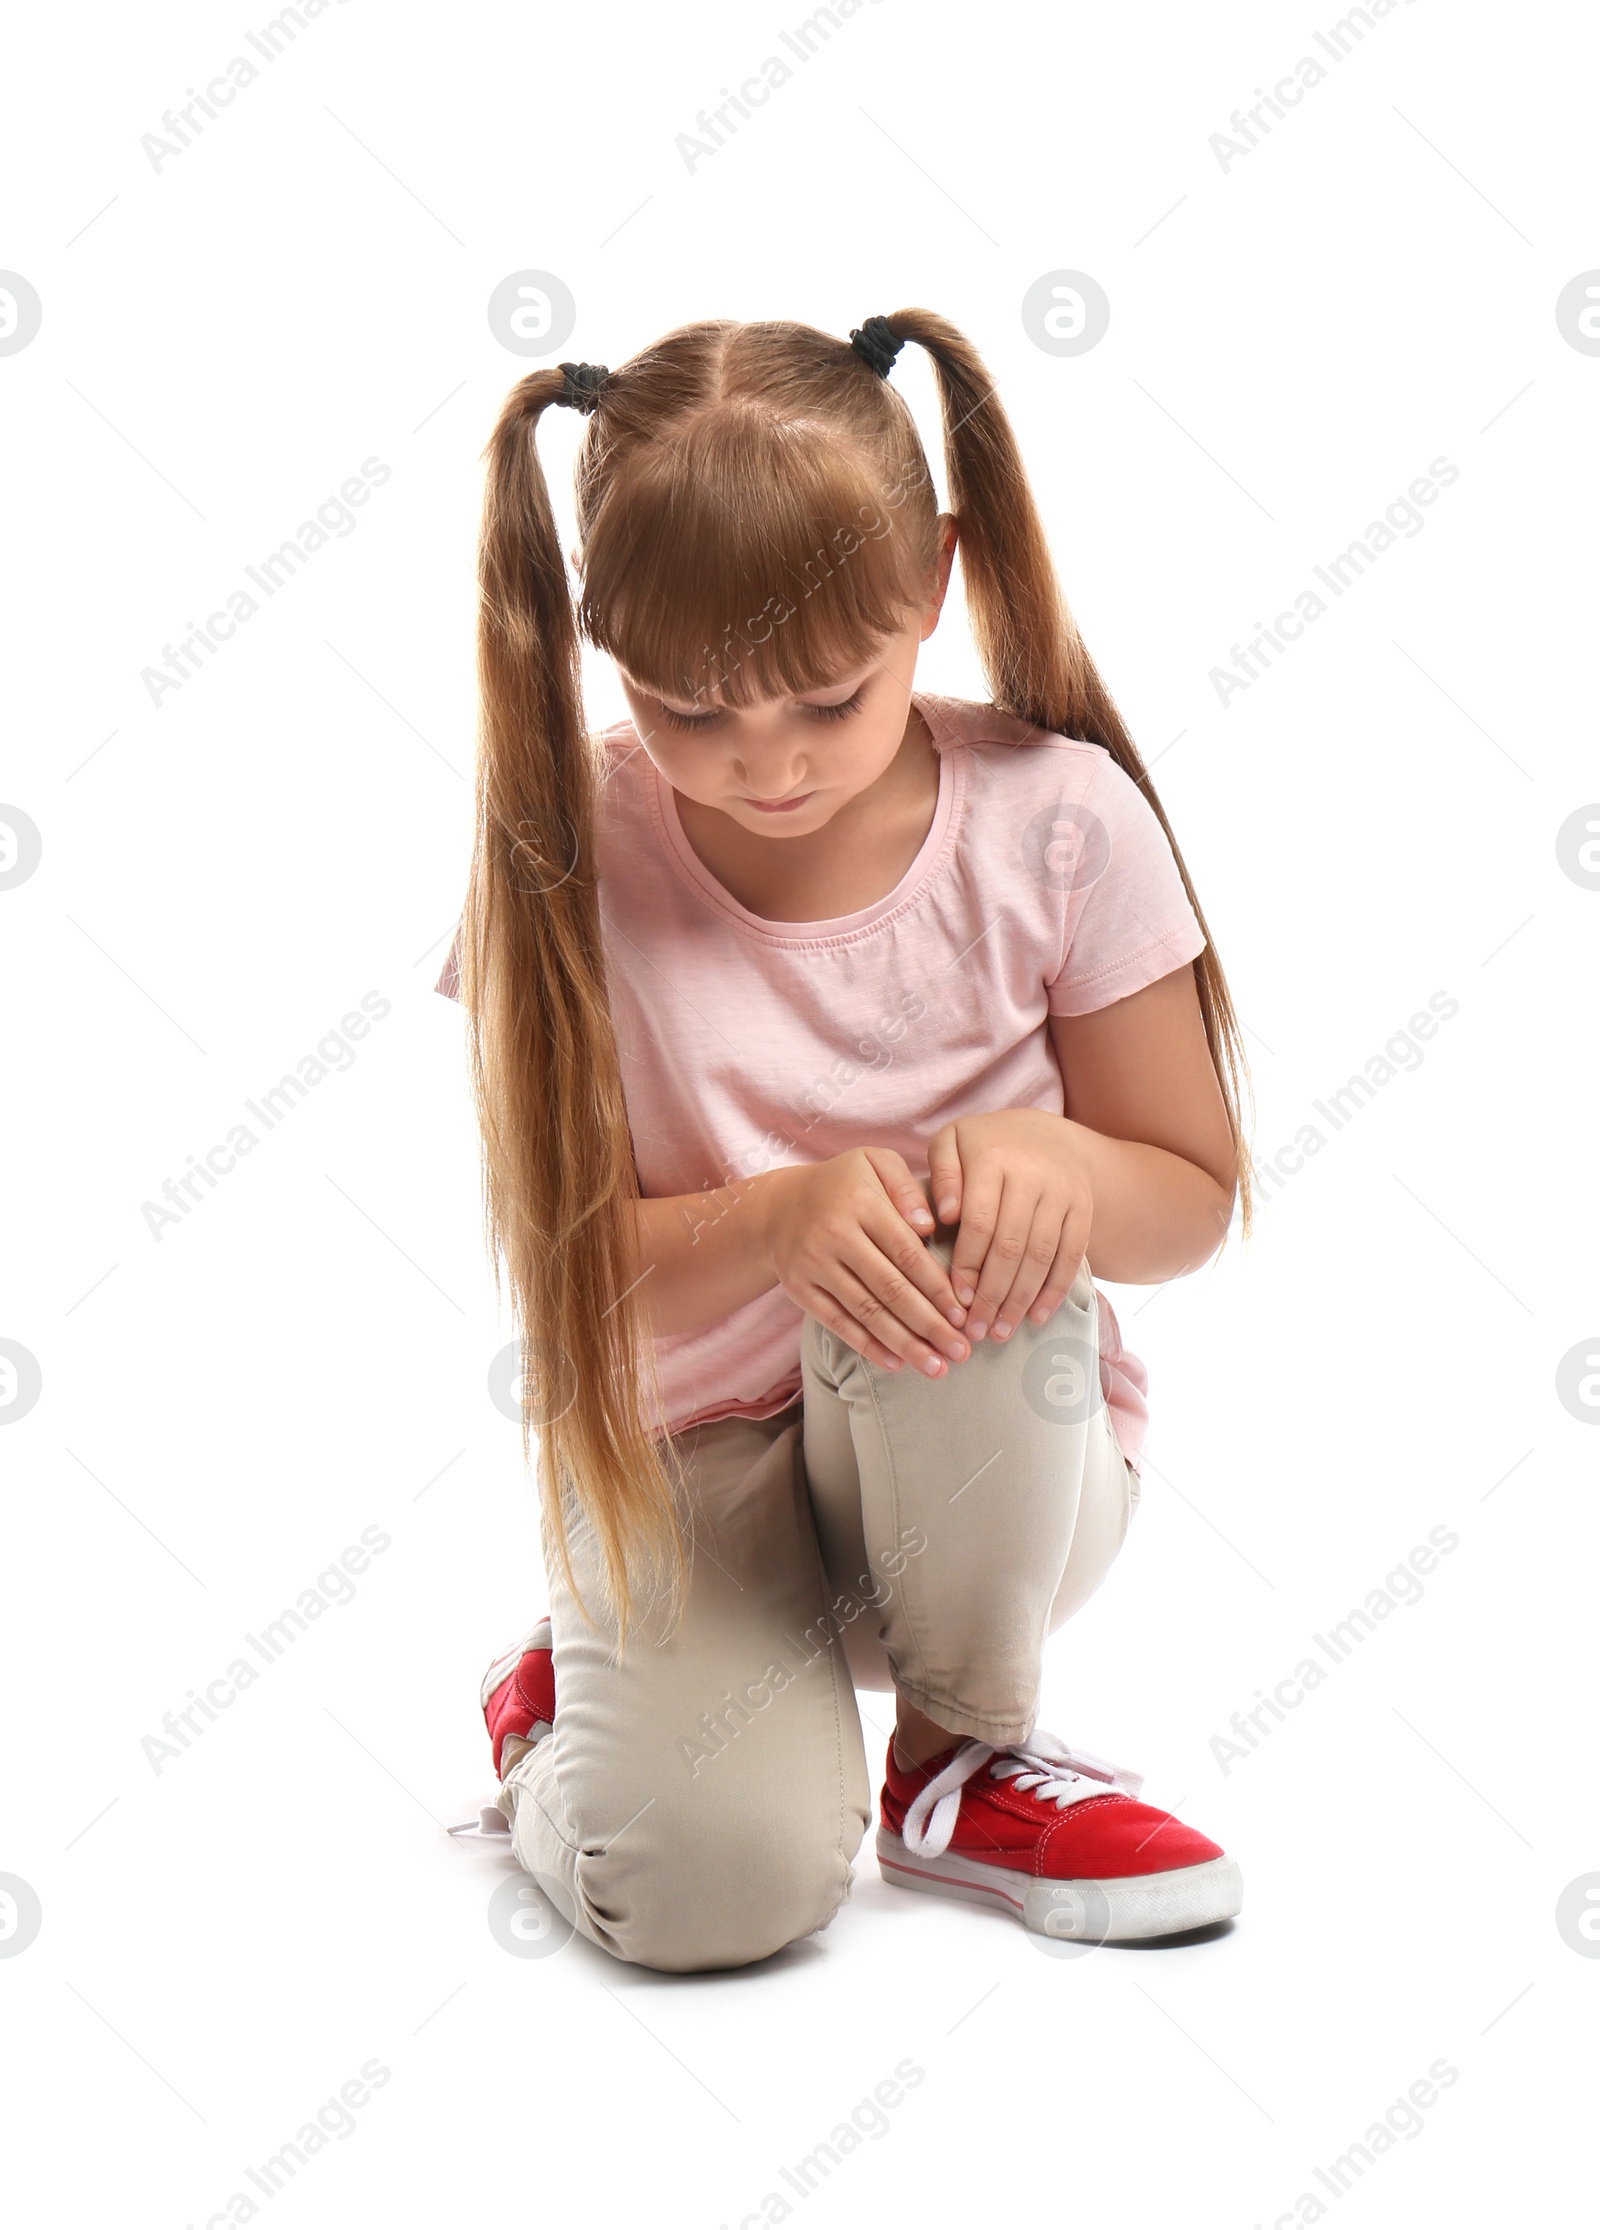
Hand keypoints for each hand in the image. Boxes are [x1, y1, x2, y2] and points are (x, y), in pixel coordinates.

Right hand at [759, 1149, 972, 1376]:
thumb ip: (906, 1188)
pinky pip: (837, 1322)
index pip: (907, 1253)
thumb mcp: (875, 1163)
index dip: (937, 1287)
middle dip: (929, 1325)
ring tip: (937, 1368)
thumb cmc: (843, 1185)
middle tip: (960, 1352)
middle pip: (890, 1288)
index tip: (964, 1314)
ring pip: (866, 1311)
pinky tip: (897, 1363)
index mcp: (860, 1203)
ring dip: (904, 1344)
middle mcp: (834, 1235)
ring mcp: (813, 1264)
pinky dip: (868, 1346)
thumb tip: (929, 1225)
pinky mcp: (799, 1288)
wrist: (778, 1206)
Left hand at [926, 1110, 1091, 1342]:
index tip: (954, 1299)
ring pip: (1042, 1254)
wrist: (1046, 1135)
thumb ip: (942, 1175)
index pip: (978, 1222)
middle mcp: (1032, 1173)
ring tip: (1000, 1332)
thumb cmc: (983, 1147)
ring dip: (1021, 1299)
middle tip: (975, 1329)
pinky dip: (1055, 1290)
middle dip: (992, 1293)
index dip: (966, 1265)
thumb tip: (944, 1216)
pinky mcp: (1083, 1207)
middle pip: (1011, 1245)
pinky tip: (1036, 1318)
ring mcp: (1062, 1191)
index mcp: (992, 1158)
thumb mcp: (952, 1144)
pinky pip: (1072, 1254)